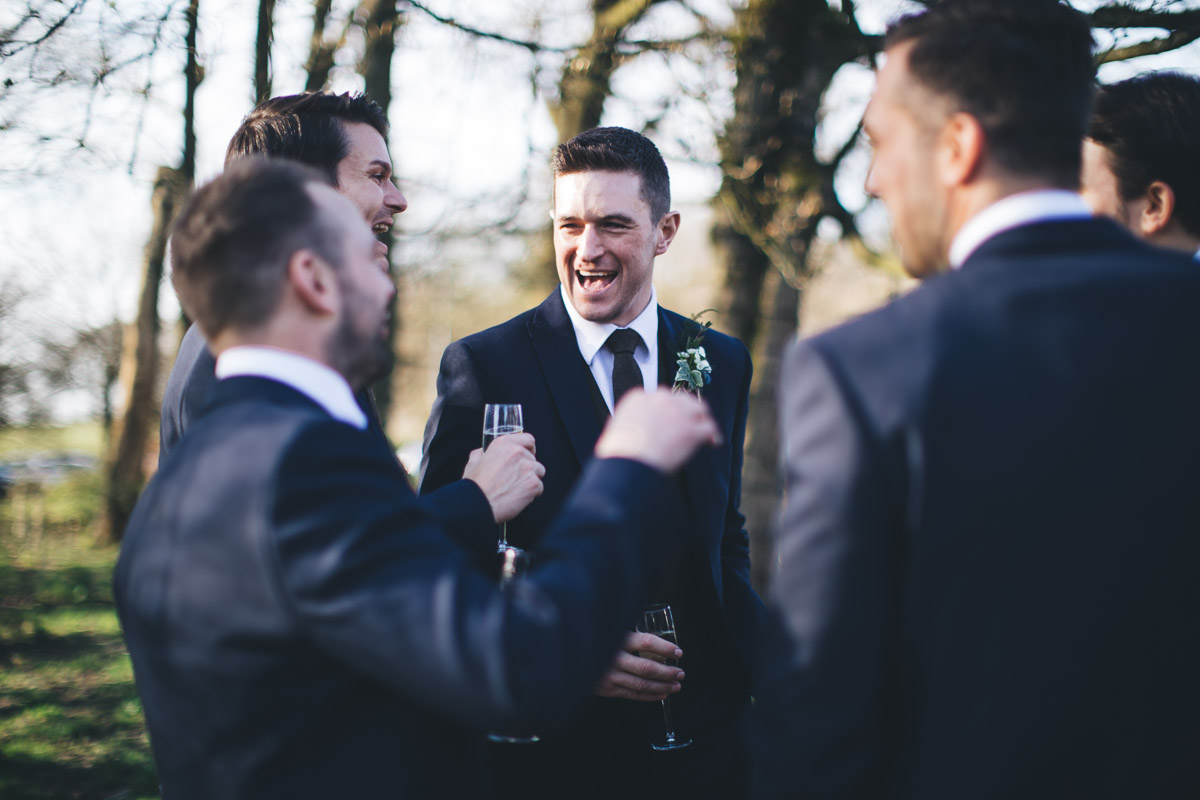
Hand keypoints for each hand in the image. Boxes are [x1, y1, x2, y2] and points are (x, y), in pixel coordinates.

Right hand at [462, 433, 544, 522]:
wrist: (478, 504)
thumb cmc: (475, 486)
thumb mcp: (473, 463)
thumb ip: (481, 454)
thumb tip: (482, 453)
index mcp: (504, 443)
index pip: (528, 439)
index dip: (528, 448)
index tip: (526, 454)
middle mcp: (518, 452)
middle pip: (533, 458)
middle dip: (527, 468)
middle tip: (515, 478)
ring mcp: (528, 467)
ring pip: (539, 471)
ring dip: (531, 479)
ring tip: (517, 488)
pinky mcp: (533, 483)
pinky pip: (539, 487)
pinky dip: (532, 493)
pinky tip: (519, 497)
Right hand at [592, 632, 684, 701]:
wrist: (567, 655)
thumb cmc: (593, 639)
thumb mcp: (608, 629)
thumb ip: (629, 633)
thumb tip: (656, 640)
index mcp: (615, 638)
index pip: (646, 642)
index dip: (665, 648)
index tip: (678, 652)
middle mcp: (612, 658)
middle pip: (647, 667)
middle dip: (667, 672)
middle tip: (681, 673)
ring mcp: (608, 676)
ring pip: (641, 684)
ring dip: (662, 686)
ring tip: (676, 686)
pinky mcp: (606, 689)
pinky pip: (632, 694)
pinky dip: (649, 696)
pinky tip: (661, 694)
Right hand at [594, 390, 719, 472]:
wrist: (626, 464)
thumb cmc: (618, 454)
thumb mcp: (616, 429)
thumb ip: (630, 422)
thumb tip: (637, 431)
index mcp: (639, 397)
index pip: (659, 396)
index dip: (666, 408)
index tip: (668, 419)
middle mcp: (660, 400)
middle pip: (681, 398)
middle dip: (686, 409)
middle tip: (689, 421)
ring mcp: (678, 413)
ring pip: (699, 408)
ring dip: (701, 418)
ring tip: (703, 430)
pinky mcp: (691, 430)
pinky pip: (709, 427)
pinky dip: (712, 435)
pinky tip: (712, 442)